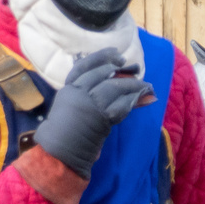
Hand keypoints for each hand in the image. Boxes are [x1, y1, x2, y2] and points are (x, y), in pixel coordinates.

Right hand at [32, 49, 146, 176]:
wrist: (59, 150)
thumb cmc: (62, 132)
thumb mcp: (69, 107)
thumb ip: (85, 95)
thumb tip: (109, 84)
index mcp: (68, 88)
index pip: (85, 65)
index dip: (101, 57)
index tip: (115, 53)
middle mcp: (78, 92)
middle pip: (103, 74)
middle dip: (121, 70)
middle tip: (134, 69)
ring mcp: (90, 103)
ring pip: (114, 87)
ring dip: (133, 86)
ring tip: (145, 85)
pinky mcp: (101, 116)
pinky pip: (121, 105)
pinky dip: (133, 101)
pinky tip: (142, 98)